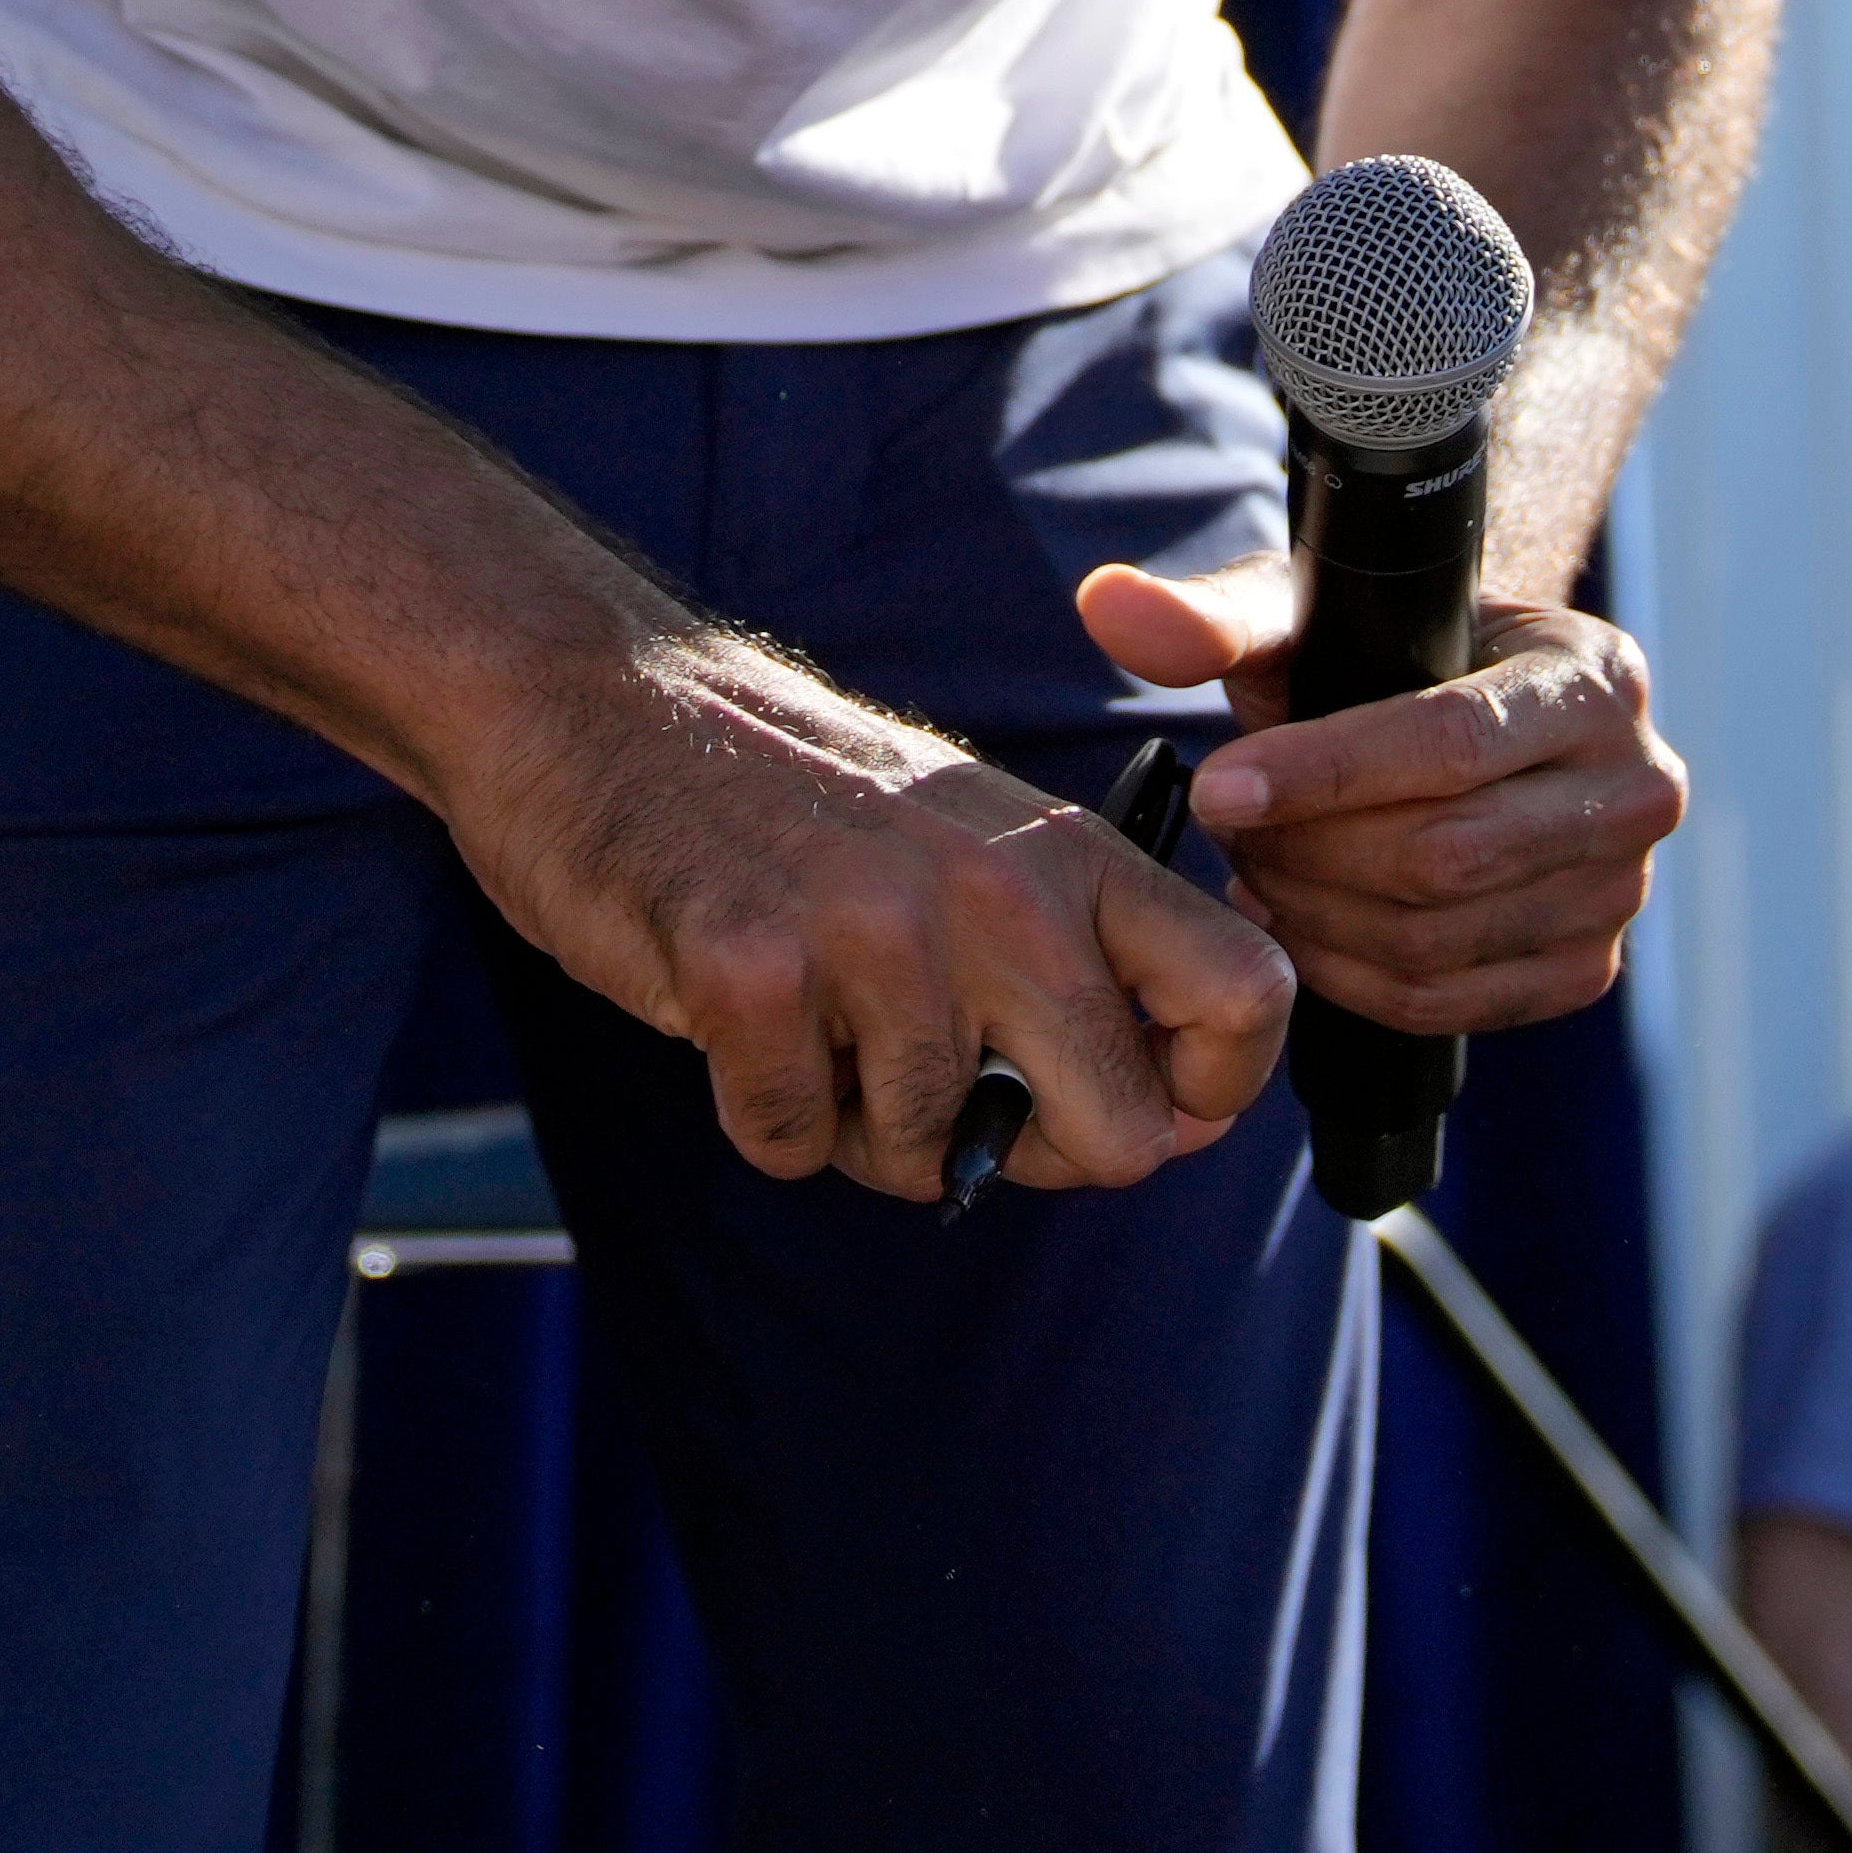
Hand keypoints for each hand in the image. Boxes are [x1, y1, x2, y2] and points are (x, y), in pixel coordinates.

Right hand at [459, 624, 1288, 1195]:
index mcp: (1069, 851)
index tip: (1145, 1110)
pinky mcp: (749, 970)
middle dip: (1030, 1154)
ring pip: (928, 1154)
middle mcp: (997, 889)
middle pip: (1118, 1131)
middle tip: (947, 1100)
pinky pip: (790, 1143)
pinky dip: (760, 1113)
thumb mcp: (975, 842)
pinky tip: (736, 1018)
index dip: (1210, 1095)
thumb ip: (1075, 961)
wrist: (605, 699)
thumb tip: (1167, 1128)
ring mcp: (873, 930)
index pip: (1247, 994)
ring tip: (815, 1019)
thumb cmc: (797, 802)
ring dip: (861, 1127)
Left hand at [1075, 559, 1687, 1035]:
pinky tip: (1304, 925)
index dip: (1320, 776)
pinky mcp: (1589, 965)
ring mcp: (1622, 888)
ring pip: (1438, 939)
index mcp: (1595, 677)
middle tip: (1229, 833)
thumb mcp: (1311, 614)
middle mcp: (1639, 784)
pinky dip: (1354, 978)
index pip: (1448, 743)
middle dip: (1308, 854)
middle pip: (1441, 857)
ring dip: (1318, 918)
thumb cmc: (1389, 653)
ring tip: (1258, 872)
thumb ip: (1213, 614)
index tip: (1218, 788)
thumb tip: (1110, 605)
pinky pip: (1451, 1002)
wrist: (1476, 710)